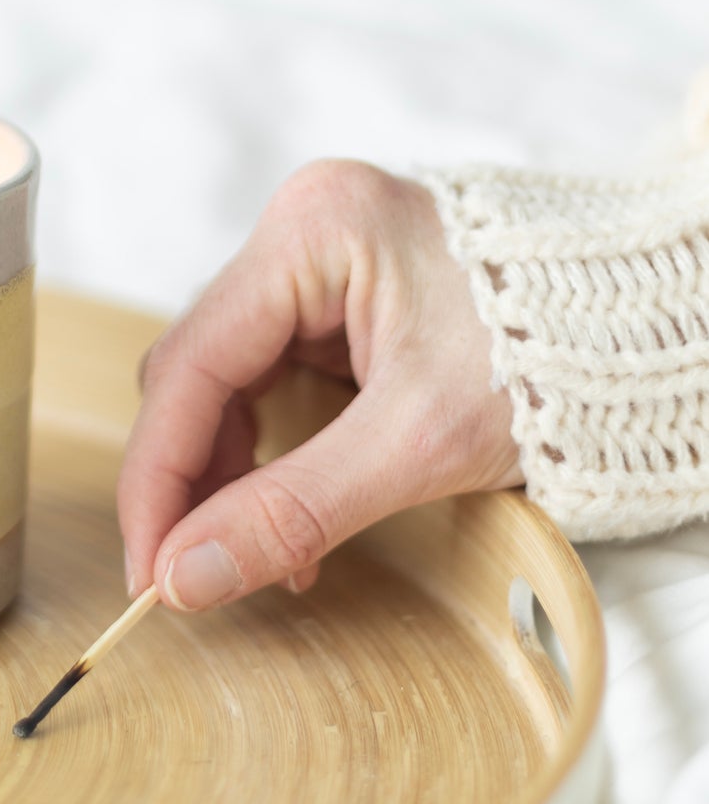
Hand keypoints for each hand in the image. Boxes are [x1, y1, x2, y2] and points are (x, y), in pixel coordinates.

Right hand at [118, 161, 518, 611]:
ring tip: (267, 557)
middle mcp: (302, 226)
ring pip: (231, 379)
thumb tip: (184, 577)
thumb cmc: (557, 361)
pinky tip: (297, 517)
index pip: (190, 364)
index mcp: (312, 229)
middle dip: (197, 480)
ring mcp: (322, 257)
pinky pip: (274, 377)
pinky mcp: (346, 293)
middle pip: (200, 368)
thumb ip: (292, 510)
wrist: (654, 333)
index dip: (160, 478)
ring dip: (235, 473)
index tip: (148, 572)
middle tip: (191, 577)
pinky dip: (276, 451)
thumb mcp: (419, 446)